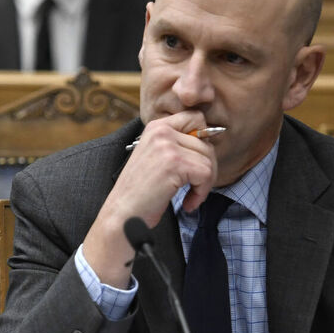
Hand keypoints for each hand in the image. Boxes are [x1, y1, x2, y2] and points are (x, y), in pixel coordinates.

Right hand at [80, 112, 217, 286]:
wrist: (123, 214)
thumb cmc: (140, 193)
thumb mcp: (155, 157)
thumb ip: (177, 145)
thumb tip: (210, 137)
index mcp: (156, 127)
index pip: (195, 118)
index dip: (204, 140)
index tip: (197, 162)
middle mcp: (161, 131)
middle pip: (206, 142)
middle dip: (207, 168)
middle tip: (195, 187)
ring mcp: (167, 146)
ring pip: (208, 160)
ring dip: (204, 183)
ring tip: (189, 196)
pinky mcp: (175, 163)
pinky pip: (206, 173)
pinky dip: (201, 192)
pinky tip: (188, 202)